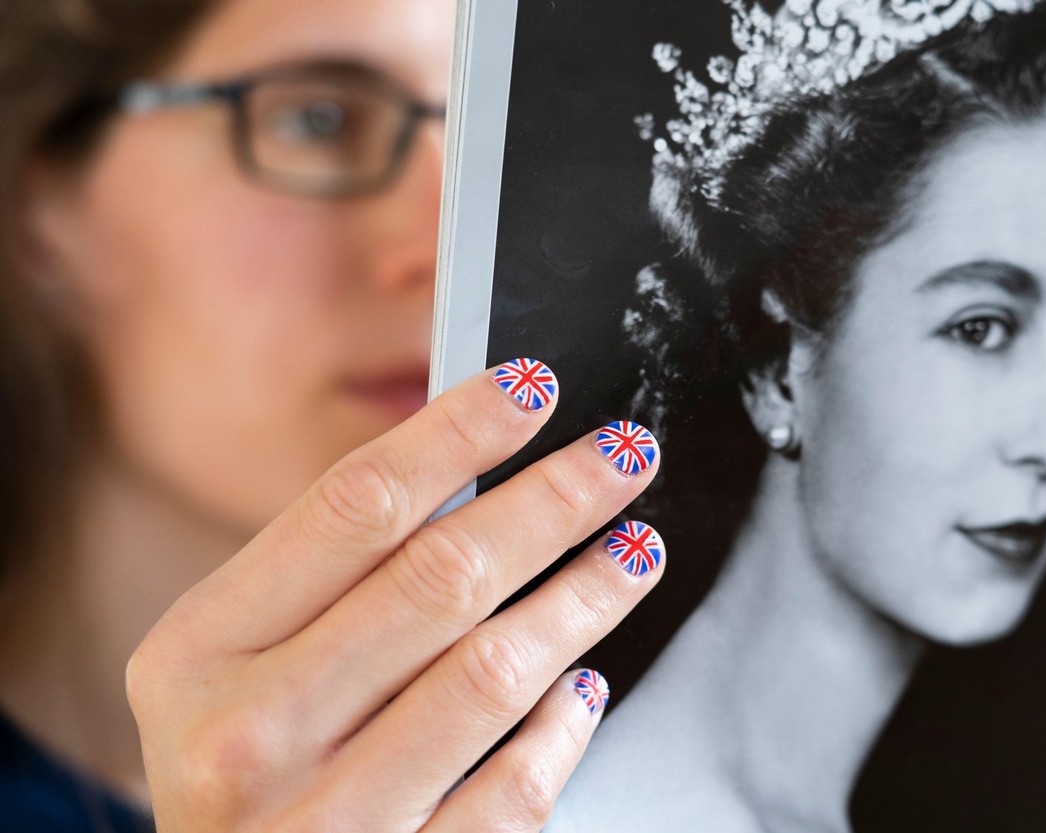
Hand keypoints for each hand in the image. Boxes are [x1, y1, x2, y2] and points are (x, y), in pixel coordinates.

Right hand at [126, 361, 662, 830]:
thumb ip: (332, 579)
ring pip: (491, 674)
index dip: (457, 434)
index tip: (533, 388)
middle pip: (439, 577)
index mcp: (199, 652)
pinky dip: (562, 729)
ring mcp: (320, 821)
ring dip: (584, 597)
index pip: (353, 506)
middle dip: (553, 500)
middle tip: (624, 456)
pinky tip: (586, 683)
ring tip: (636, 548)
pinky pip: (513, 792)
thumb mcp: (237, 663)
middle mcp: (247, 735)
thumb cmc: (244, 763)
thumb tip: (476, 471)